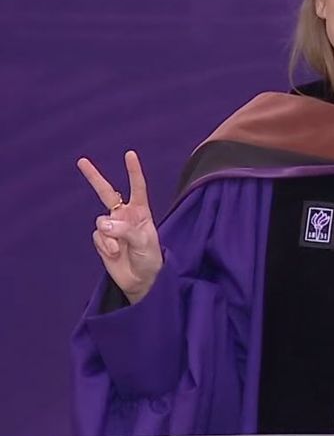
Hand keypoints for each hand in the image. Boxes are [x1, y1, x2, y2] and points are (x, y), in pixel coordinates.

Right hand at [77, 150, 162, 303]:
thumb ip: (126, 230)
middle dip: (94, 177)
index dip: (133, 171)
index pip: (137, 187)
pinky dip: (104, 246)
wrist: (142, 280)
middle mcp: (125, 216)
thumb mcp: (144, 243)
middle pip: (107, 192)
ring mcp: (112, 227)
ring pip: (101, 222)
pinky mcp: (103, 240)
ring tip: (119, 250)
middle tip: (81, 161)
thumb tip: (105, 224)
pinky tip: (114, 254)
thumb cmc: (150, 259)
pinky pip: (98, 236)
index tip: (129, 154)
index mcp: (141, 212)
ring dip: (109, 236)